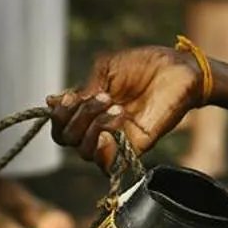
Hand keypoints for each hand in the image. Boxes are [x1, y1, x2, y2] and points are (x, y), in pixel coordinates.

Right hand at [49, 45, 206, 169]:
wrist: (177, 69)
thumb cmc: (143, 66)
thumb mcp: (104, 70)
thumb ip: (81, 90)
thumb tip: (50, 103)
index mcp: (89, 109)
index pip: (61, 127)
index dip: (58, 116)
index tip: (70, 97)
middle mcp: (98, 127)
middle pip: (67, 140)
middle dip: (76, 117)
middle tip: (102, 96)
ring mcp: (116, 139)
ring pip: (83, 152)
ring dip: (92, 126)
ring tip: (114, 105)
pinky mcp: (134, 148)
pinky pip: (108, 162)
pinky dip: (104, 145)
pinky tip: (114, 124)